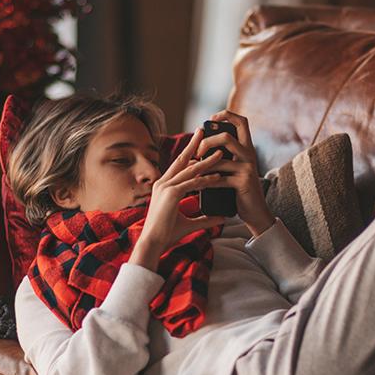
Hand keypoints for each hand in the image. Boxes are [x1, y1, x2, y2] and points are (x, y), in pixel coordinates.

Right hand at [129, 127, 226, 269]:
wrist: (153, 243)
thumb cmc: (166, 234)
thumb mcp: (190, 224)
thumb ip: (205, 219)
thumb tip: (220, 218)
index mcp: (164, 186)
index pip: (179, 166)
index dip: (190, 154)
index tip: (200, 145)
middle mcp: (163, 183)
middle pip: (182, 160)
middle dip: (194, 145)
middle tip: (204, 131)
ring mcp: (166, 187)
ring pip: (190, 170)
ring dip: (206, 161)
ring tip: (220, 152)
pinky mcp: (171, 194)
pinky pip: (191, 183)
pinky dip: (205, 179)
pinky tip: (217, 176)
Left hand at [196, 110, 274, 237]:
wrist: (256, 213)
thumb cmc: (240, 191)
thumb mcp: (234, 169)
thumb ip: (224, 156)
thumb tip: (200, 146)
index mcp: (247, 148)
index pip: (241, 121)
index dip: (226, 115)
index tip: (210, 120)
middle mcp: (249, 155)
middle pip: (226, 136)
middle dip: (207, 142)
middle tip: (197, 152)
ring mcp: (247, 168)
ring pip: (220, 158)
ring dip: (202, 165)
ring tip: (193, 171)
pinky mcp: (243, 183)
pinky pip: (220, 178)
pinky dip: (206, 182)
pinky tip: (198, 185)